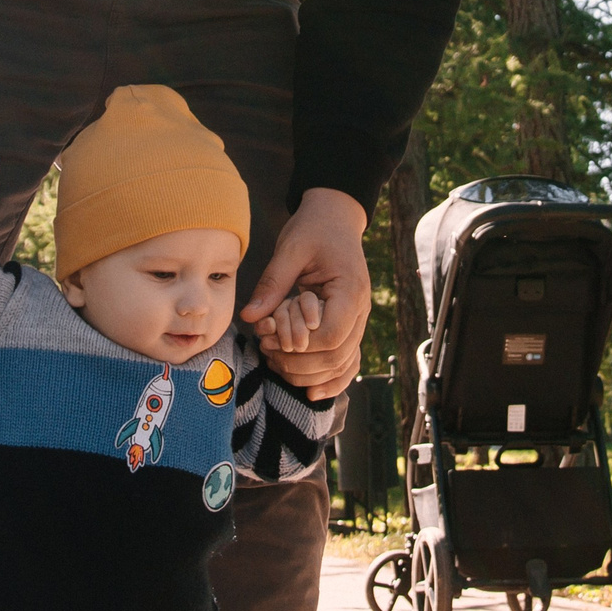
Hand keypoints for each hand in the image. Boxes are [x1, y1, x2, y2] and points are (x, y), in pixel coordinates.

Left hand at [243, 187, 370, 400]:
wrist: (335, 218)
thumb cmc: (313, 228)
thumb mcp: (290, 250)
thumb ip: (272, 284)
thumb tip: (250, 317)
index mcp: (350, 289)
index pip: (332, 336)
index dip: (302, 346)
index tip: (274, 338)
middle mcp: (361, 309)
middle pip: (337, 356)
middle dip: (300, 363)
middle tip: (268, 353)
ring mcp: (359, 319)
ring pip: (343, 364)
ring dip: (311, 373)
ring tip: (278, 365)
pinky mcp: (350, 324)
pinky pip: (348, 361)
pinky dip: (332, 379)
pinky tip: (312, 392)